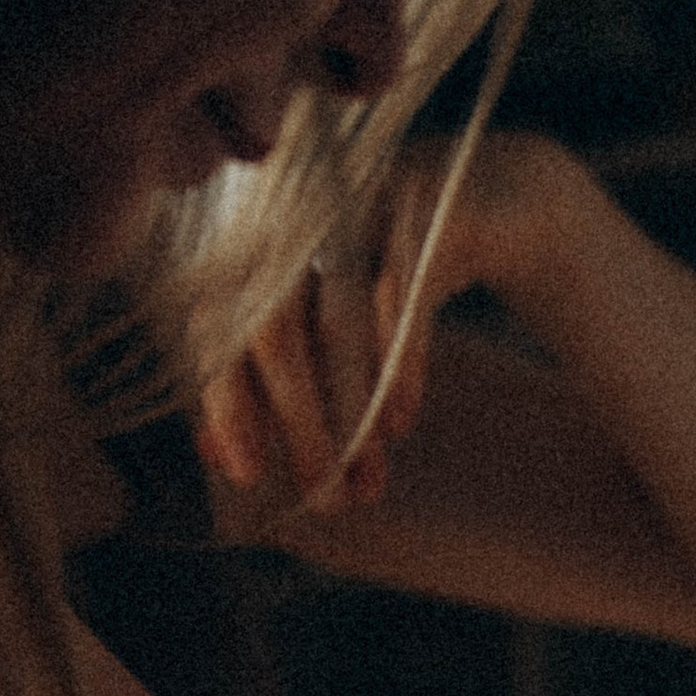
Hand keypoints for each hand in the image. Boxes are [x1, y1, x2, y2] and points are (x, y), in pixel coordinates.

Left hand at [195, 130, 572, 510]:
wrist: (482, 200)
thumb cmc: (378, 279)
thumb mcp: (320, 330)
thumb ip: (265, 380)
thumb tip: (213, 452)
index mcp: (255, 237)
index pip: (218, 323)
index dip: (226, 403)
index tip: (247, 473)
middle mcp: (296, 212)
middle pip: (274, 325)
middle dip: (295, 419)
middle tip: (322, 495)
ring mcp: (359, 203)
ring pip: (339, 318)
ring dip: (351, 409)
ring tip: (365, 480)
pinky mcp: (422, 208)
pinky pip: (403, 296)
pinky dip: (400, 368)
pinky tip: (400, 424)